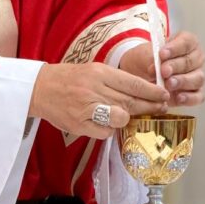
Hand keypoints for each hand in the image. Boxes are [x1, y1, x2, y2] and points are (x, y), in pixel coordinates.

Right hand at [29, 61, 169, 139]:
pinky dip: (109, 130)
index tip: (165, 94)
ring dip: (128, 118)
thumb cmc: (69, 78)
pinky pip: (105, 132)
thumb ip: (114, 81)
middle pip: (130, 101)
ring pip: (121, 118)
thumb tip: (141, 92)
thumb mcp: (93, 71)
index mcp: (99, 72)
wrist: (40, 88)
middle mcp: (94, 89)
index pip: (133, 83)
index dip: (152, 91)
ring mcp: (86, 107)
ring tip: (129, 116)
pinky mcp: (79, 124)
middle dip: (149, 106)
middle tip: (162, 108)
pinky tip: (105, 124)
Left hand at [119, 31, 204, 106]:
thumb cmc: (146, 59)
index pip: (187, 41)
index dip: (175, 48)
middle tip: (163, 71)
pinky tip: (178, 97)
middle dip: (176, 66)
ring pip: (197, 78)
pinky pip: (198, 96)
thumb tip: (157, 69)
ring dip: (183, 81)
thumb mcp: (145, 54)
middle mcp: (195, 58)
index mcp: (187, 42)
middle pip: (191, 61)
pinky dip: (189, 98)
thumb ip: (152, 58)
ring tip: (168, 84)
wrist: (139, 73)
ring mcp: (197, 76)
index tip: (162, 54)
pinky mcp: (194, 93)